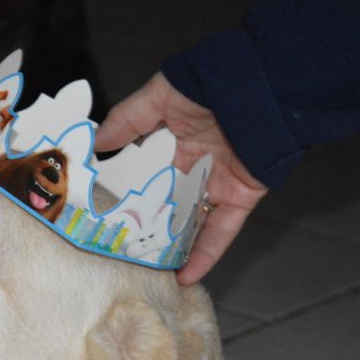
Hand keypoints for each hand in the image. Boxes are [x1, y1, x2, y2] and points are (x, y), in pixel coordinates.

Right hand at [95, 72, 267, 285]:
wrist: (263, 87)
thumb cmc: (211, 84)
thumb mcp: (160, 96)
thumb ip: (128, 120)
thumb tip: (96, 141)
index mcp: (174, 144)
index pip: (145, 175)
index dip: (125, 193)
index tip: (102, 212)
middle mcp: (195, 167)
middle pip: (165, 204)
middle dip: (145, 226)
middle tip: (119, 248)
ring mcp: (217, 185)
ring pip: (191, 224)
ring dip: (172, 247)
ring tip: (147, 270)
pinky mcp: (240, 198)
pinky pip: (221, 231)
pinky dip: (205, 254)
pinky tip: (185, 275)